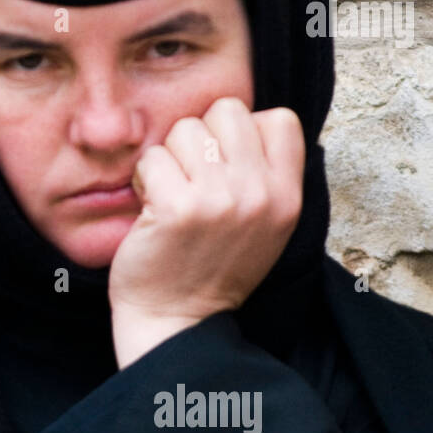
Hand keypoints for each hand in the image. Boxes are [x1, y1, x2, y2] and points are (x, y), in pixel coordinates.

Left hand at [108, 97, 304, 367]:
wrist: (177, 322)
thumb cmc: (213, 266)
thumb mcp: (266, 224)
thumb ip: (266, 174)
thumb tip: (250, 118)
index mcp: (288, 196)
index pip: (279, 119)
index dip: (243, 132)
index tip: (225, 167)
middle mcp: (261, 194)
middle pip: (227, 111)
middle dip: (201, 137)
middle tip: (191, 178)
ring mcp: (220, 200)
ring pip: (185, 129)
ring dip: (169, 159)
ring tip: (171, 196)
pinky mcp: (177, 208)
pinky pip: (152, 158)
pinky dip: (144, 180)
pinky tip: (151, 210)